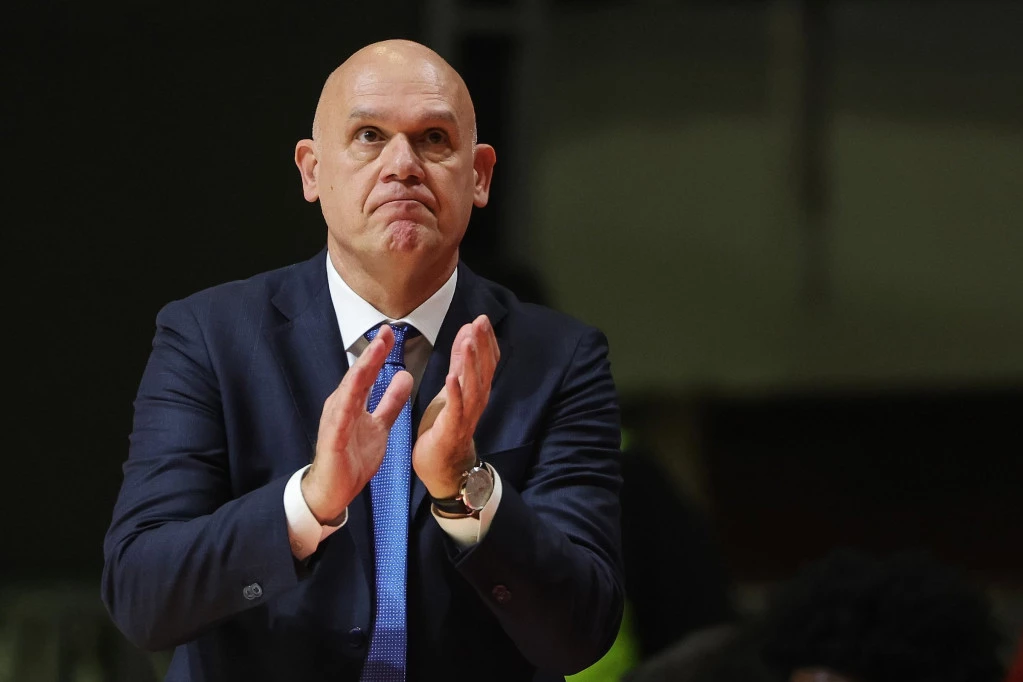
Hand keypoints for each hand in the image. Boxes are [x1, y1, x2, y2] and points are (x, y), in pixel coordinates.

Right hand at [302, 325, 413, 523]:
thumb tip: (405, 376)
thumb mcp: (380, 425)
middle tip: (386, 331)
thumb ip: (391, 402)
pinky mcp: (333, 439)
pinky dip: (350, 401)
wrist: (333, 490)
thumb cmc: (352, 457)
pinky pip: (342, 418)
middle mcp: (342, 405)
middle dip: (371, 352)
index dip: (379, 352)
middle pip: (358, 374)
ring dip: (362, 369)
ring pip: (349, 390)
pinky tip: (357, 387)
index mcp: (353, 401)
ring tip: (374, 351)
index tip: (391, 332)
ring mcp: (336, 420)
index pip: (367, 372)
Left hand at [413, 315, 499, 498]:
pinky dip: (455, 392)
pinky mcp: (453, 427)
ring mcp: (467, 414)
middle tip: (480, 322)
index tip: (481, 319)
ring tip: (468, 342)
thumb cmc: (446, 426)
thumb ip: (461, 362)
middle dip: (482, 345)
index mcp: (476, 390)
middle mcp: (477, 400)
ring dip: (471, 363)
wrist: (442, 466)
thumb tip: (468, 333)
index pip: (487, 361)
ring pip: (473, 385)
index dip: (486, 340)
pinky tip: (452, 377)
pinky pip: (456, 408)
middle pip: (484, 369)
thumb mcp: (452, 387)